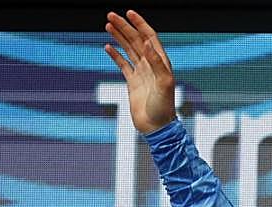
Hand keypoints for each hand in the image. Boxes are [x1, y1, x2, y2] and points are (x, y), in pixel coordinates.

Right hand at [104, 10, 176, 133]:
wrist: (156, 127)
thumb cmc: (164, 107)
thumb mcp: (164, 83)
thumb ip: (156, 62)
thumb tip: (147, 43)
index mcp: (161, 62)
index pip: (150, 37)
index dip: (140, 24)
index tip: (129, 13)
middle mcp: (151, 65)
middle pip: (136, 40)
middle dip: (124, 27)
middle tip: (110, 15)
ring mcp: (141, 73)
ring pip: (128, 50)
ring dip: (119, 37)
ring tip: (108, 25)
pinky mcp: (133, 83)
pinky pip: (123, 65)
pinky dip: (115, 55)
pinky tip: (108, 46)